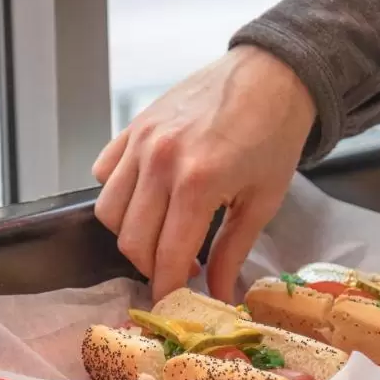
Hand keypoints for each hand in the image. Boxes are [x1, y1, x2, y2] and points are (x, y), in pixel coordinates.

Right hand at [92, 45, 315, 301]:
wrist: (272, 75)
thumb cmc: (275, 136)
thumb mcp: (263, 202)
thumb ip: (234, 252)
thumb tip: (219, 295)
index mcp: (198, 183)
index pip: (167, 255)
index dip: (167, 288)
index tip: (172, 304)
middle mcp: (160, 161)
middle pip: (131, 240)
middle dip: (150, 267)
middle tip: (177, 271)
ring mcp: (141, 140)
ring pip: (109, 211)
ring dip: (131, 235)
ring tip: (164, 236)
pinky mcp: (133, 126)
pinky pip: (104, 174)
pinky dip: (119, 195)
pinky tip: (150, 200)